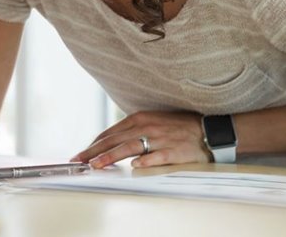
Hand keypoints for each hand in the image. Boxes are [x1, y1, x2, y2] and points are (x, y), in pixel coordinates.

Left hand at [73, 110, 210, 168]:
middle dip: (94, 151)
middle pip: (114, 140)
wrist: (207, 130)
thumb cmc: (176, 127)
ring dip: (110, 157)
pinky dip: (145, 160)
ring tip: (97, 165)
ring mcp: (159, 139)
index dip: (94, 144)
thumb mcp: (151, 121)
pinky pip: (156, 156)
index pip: (110, 133)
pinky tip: (134, 166)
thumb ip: (131, 130)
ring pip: (129, 147)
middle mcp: (146, 127)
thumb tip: (110, 142)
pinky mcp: (174, 150)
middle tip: (78, 160)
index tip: (81, 153)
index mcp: (139, 118)